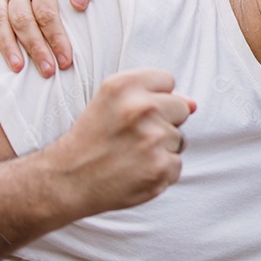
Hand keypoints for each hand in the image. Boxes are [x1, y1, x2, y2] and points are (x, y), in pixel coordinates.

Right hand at [42, 69, 195, 217]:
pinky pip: (177, 164)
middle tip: (131, 136)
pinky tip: (135, 171)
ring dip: (161, 148)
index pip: (168, 80)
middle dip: (163, 122)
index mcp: (124, 85)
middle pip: (182, 108)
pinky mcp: (160, 167)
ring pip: (180, 138)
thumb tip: (193, 104)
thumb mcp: (109, 101)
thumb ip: (152, 94)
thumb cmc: (90, 139)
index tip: (132, 112)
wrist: (66, 180)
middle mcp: (141, 108)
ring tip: (131, 154)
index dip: (153, 97)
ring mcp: (153, 139)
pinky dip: (160, 171)